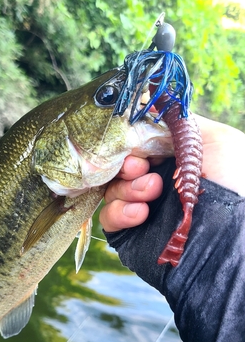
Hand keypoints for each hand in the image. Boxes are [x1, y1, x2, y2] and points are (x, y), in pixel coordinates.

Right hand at [100, 115, 244, 231]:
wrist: (231, 234)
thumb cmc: (232, 182)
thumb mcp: (217, 139)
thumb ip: (182, 122)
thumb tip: (151, 108)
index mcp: (172, 159)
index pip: (136, 144)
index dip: (131, 142)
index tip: (137, 145)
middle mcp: (155, 180)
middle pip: (119, 164)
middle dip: (126, 164)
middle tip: (140, 169)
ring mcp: (142, 206)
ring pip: (111, 188)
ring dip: (126, 188)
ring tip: (151, 193)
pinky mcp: (131, 231)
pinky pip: (108, 217)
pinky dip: (119, 212)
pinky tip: (140, 213)